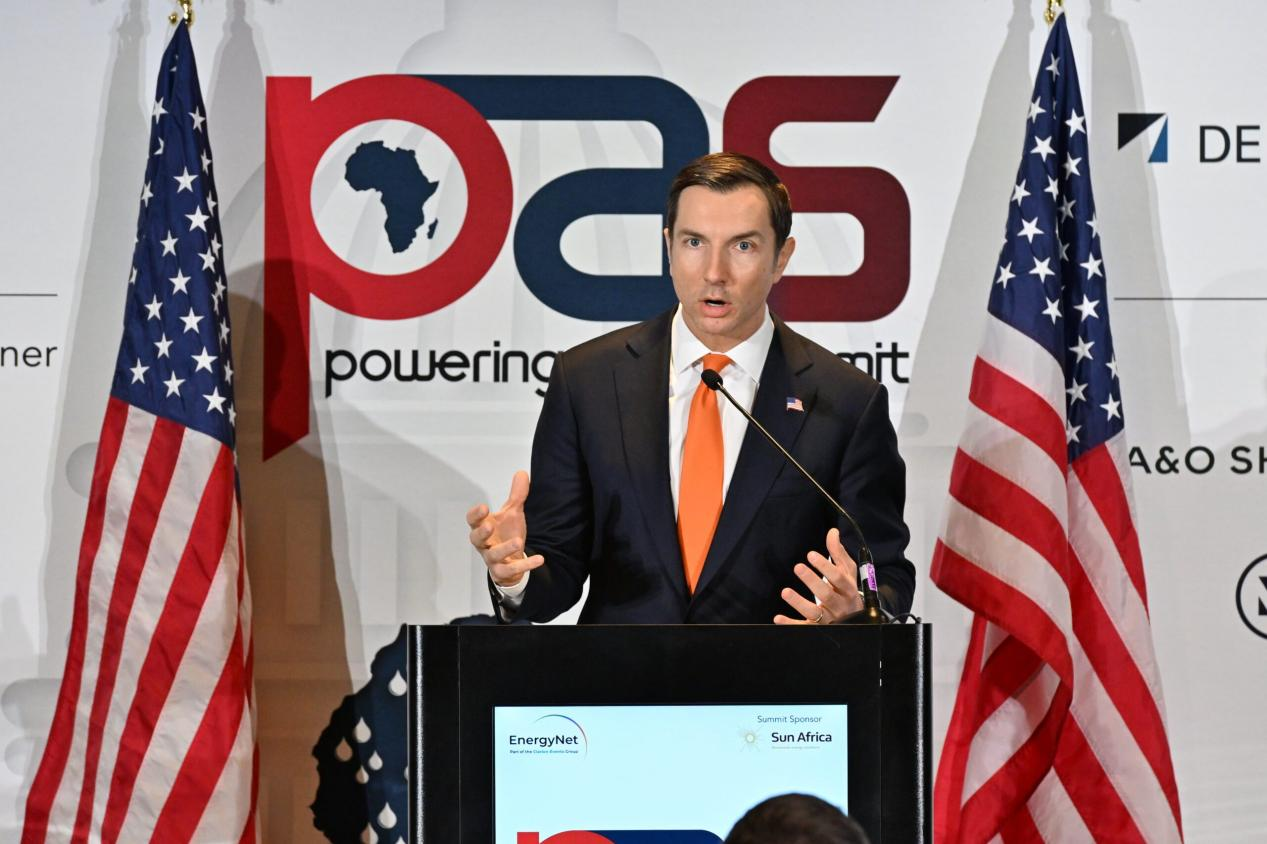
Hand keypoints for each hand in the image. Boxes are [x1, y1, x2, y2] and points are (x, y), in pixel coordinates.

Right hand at [465, 470, 543, 587]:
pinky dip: (525, 564)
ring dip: (505, 549)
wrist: (510, 560)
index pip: (472, 521)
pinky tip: (540, 559)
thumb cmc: (505, 534)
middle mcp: (484, 544)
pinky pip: (511, 570)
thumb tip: (521, 473)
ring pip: (493, 556)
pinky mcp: (502, 572)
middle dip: (482, 533)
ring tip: (518, 541)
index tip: (483, 507)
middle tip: (489, 525)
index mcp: (483, 527)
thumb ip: (516, 496)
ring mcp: (492, 559)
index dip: (475, 515)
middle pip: (476, 539)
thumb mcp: (512, 513)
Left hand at [774, 528, 863, 624]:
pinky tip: (778, 618)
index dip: (824, 567)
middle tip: (798, 567)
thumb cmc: (848, 590)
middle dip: (812, 581)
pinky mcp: (818, 628)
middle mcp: (840, 605)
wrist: (857, 619)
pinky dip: (790, 624)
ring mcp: (829, 618)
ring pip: (814, 612)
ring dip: (799, 602)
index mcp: (848, 589)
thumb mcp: (847, 571)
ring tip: (785, 591)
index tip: (811, 554)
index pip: (837, 578)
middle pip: (826, 594)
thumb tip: (832, 532)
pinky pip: (804, 628)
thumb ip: (839, 553)